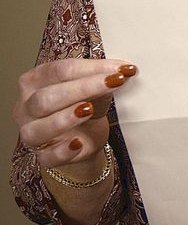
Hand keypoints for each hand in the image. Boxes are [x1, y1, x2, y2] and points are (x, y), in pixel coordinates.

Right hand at [13, 58, 136, 169]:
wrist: (86, 138)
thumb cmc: (85, 105)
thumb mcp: (94, 88)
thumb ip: (102, 78)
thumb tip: (122, 70)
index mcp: (36, 80)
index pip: (60, 70)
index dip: (91, 68)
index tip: (121, 68)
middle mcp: (27, 106)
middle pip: (47, 97)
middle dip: (82, 88)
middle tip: (114, 82)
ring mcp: (31, 133)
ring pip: (38, 128)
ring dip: (65, 118)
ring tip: (89, 110)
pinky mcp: (43, 156)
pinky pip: (48, 156)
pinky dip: (63, 151)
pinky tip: (78, 143)